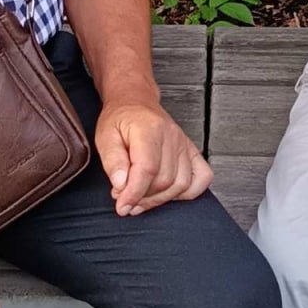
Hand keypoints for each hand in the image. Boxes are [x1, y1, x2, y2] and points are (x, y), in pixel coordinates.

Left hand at [95, 100, 213, 215]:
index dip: (134, 193)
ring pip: (181, 184)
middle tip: (125, 199)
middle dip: (143, 197)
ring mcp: (184, 143)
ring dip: (160, 199)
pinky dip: (187, 192)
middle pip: (164, 180)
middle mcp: (171, 136)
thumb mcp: (105, 136)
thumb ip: (113, 162)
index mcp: (149, 129)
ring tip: (141, 198)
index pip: (147, 169)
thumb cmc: (120, 118)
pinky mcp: (191, 150)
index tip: (122, 206)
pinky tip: (167, 193)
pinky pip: (202, 178)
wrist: (136, 101)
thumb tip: (121, 186)